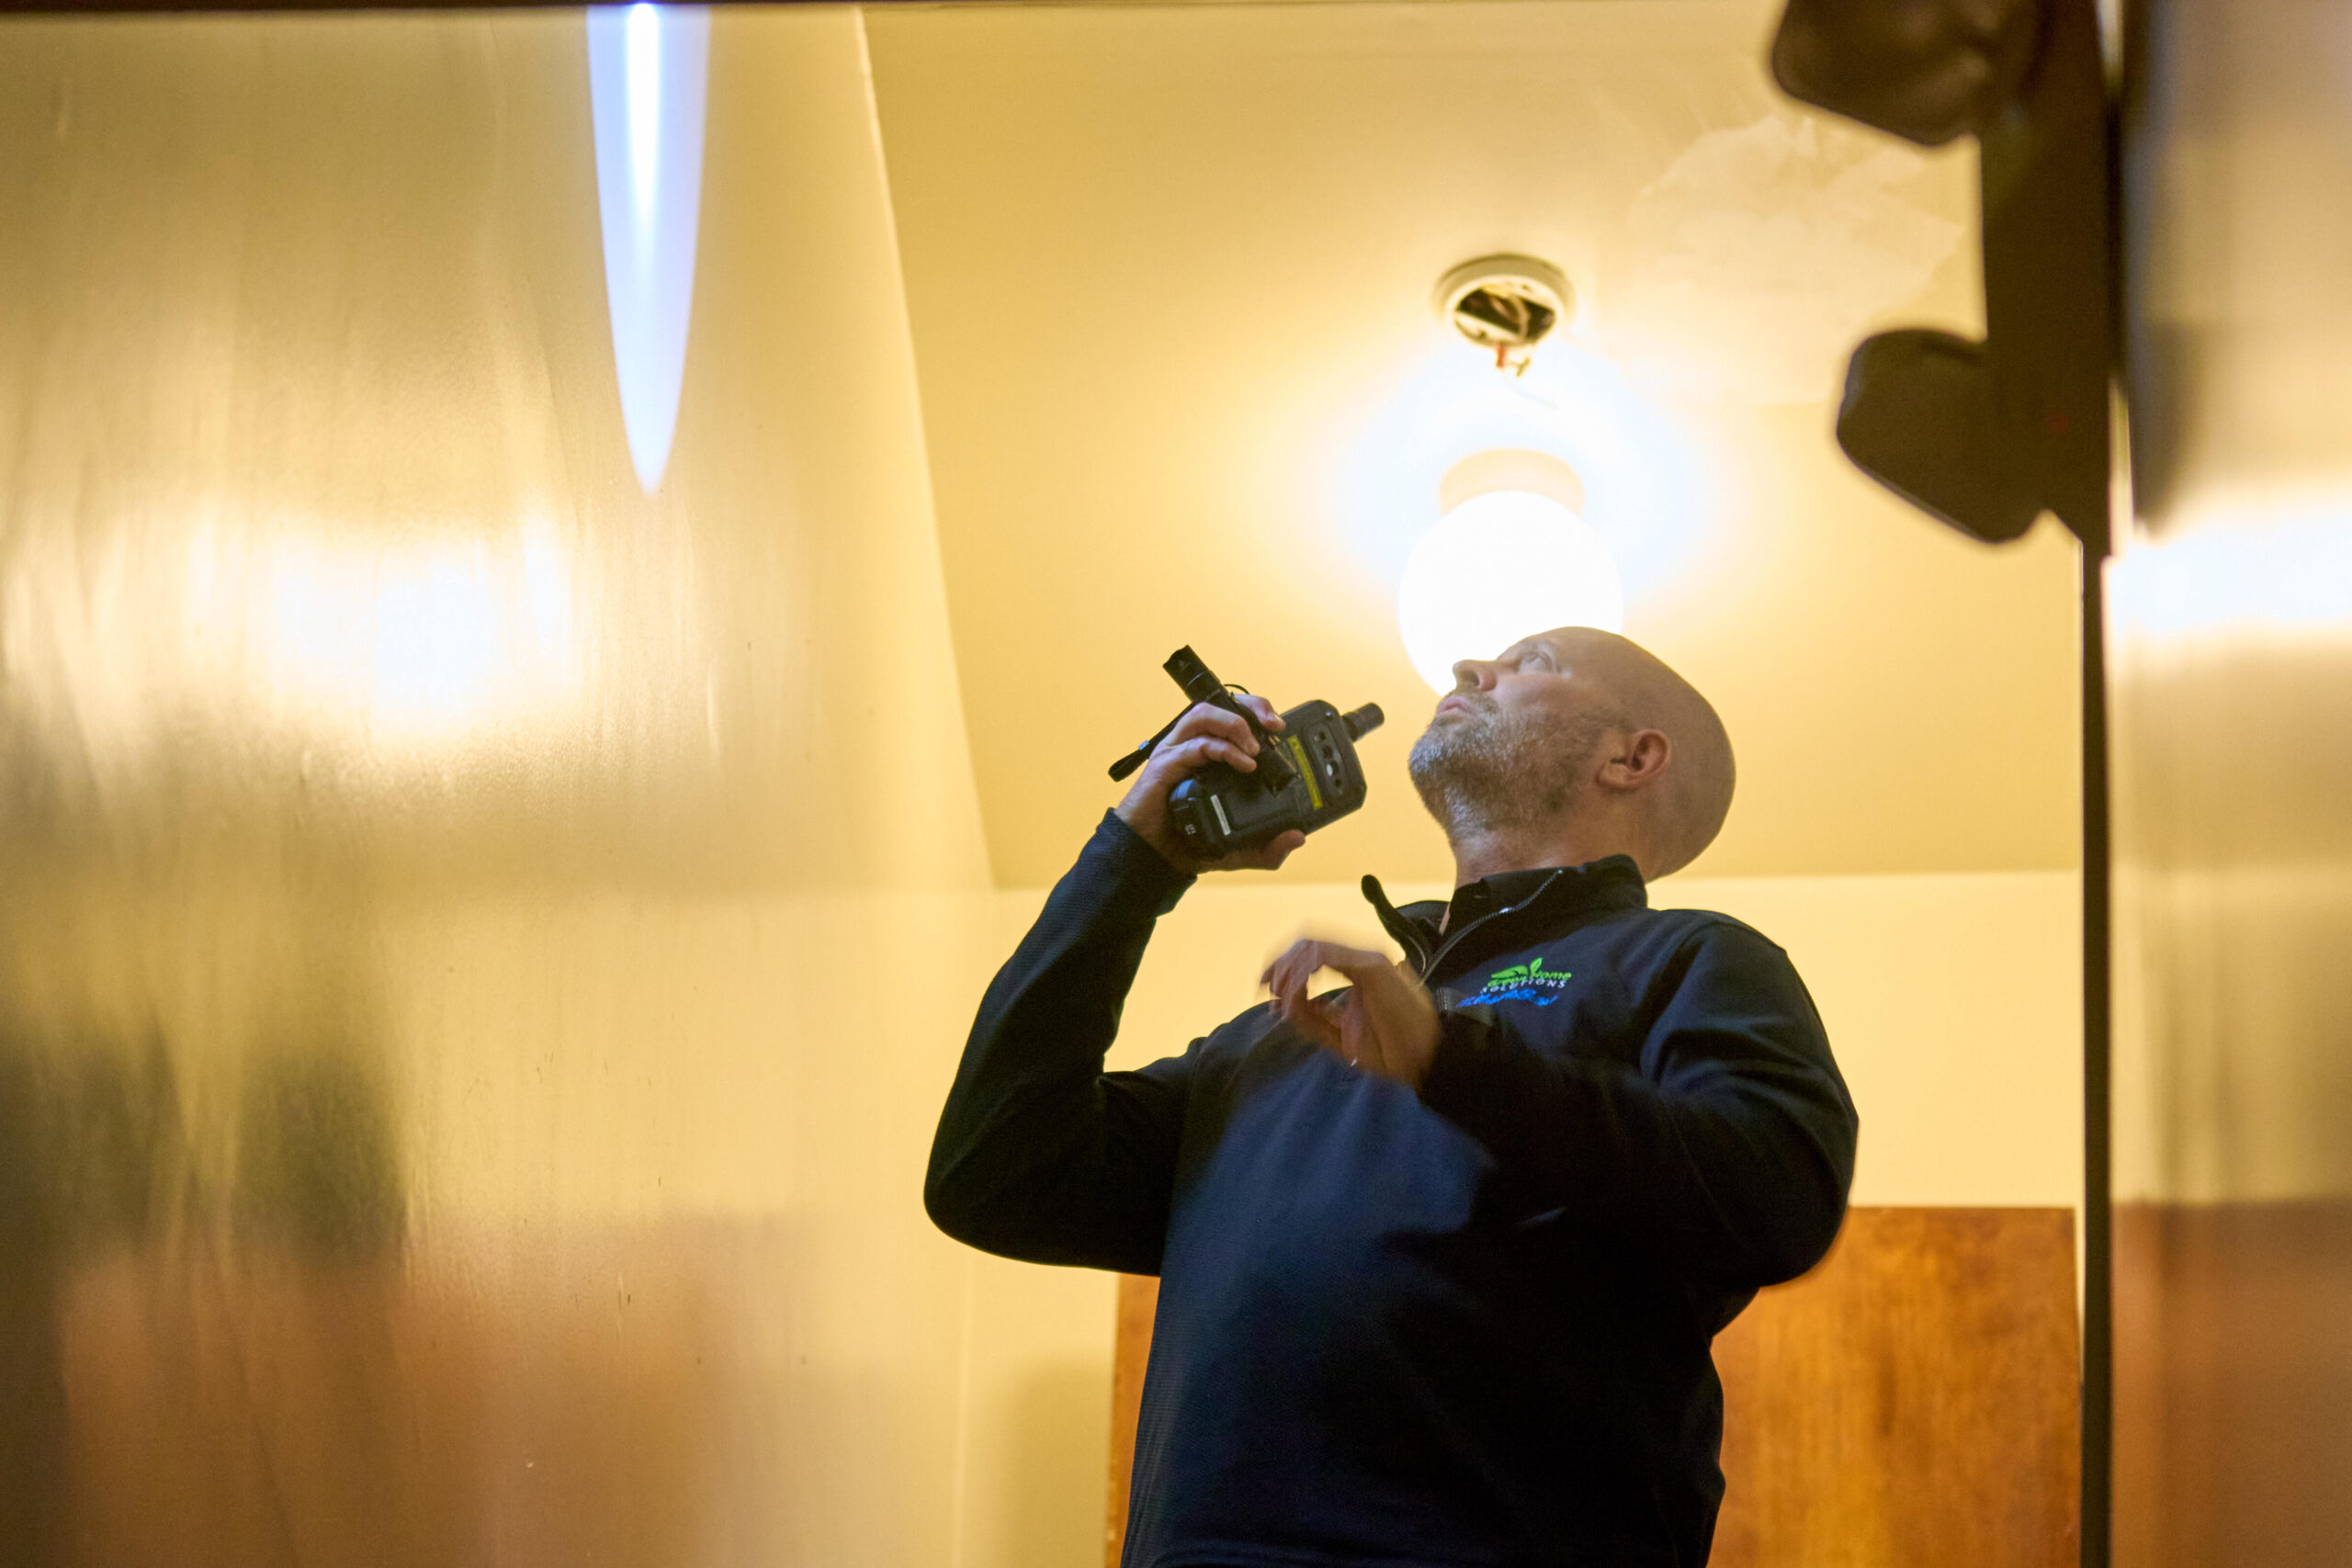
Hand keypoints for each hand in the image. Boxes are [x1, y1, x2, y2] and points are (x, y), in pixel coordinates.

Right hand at [1116, 695, 1307, 873]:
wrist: (1151, 858)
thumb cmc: (1185, 845)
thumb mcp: (1237, 850)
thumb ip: (1267, 847)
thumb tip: (1297, 837)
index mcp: (1206, 754)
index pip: (1230, 715)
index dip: (1256, 711)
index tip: (1278, 726)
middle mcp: (1190, 747)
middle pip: (1218, 705)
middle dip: (1249, 707)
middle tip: (1272, 727)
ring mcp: (1176, 754)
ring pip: (1203, 715)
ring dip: (1234, 725)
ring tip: (1254, 748)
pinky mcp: (1164, 767)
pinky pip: (1193, 746)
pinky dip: (1221, 749)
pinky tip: (1243, 764)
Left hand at [1262, 939, 1439, 1088]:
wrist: (1422, 1061)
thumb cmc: (1389, 1050)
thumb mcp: (1337, 1033)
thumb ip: (1311, 1015)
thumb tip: (1279, 1001)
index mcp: (1354, 969)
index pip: (1311, 951)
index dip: (1282, 963)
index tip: (1264, 987)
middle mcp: (1359, 958)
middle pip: (1307, 942)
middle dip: (1280, 961)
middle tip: (1265, 986)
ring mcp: (1367, 959)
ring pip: (1314, 946)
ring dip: (1290, 968)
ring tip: (1281, 994)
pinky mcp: (1372, 967)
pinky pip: (1328, 958)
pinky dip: (1305, 974)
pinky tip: (1297, 995)